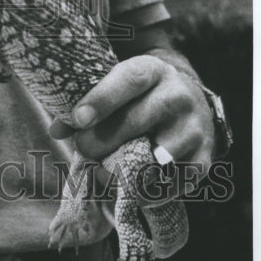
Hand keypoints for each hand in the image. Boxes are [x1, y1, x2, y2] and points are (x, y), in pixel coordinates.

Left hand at [50, 54, 215, 185]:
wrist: (187, 97)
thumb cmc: (137, 94)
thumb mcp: (114, 84)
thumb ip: (84, 104)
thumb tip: (56, 130)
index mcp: (152, 70)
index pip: (129, 80)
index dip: (101, 100)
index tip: (78, 119)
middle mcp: (177, 96)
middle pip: (137, 121)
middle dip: (101, 141)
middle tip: (82, 149)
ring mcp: (194, 128)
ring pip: (155, 156)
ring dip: (125, 169)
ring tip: (104, 170)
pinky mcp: (204, 159)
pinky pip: (173, 183)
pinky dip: (148, 191)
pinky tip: (130, 186)